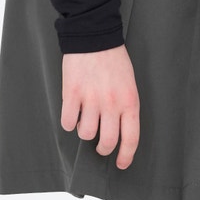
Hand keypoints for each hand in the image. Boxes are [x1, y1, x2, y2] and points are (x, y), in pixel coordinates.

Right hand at [62, 45, 140, 168]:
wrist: (94, 36)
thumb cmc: (114, 61)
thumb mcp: (129, 84)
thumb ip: (125, 107)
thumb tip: (117, 130)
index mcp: (130, 101)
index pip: (130, 138)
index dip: (126, 156)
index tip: (121, 164)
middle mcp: (111, 104)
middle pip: (107, 141)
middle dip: (103, 149)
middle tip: (100, 146)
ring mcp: (91, 99)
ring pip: (86, 133)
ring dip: (85, 132)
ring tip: (86, 121)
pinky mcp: (72, 94)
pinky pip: (68, 122)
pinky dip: (69, 122)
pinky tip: (73, 113)